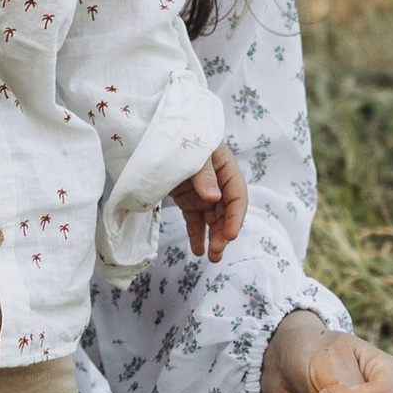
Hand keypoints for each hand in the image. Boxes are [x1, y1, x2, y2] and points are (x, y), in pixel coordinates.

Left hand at [171, 144, 247, 261]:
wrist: (155, 135)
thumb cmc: (180, 136)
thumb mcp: (194, 152)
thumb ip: (204, 174)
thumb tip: (213, 198)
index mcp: (226, 168)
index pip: (237, 196)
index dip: (236, 217)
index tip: (230, 235)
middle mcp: (218, 183)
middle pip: (227, 212)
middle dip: (224, 232)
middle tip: (217, 250)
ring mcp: (203, 193)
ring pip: (213, 220)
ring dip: (215, 238)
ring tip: (212, 258)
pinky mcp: (189, 201)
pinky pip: (196, 221)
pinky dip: (197, 236)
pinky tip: (198, 251)